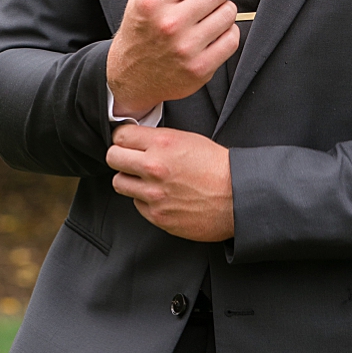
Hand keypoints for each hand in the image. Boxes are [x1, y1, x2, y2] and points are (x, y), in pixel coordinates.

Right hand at [107, 0, 238, 116]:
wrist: (131, 76)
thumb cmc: (139, 28)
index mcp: (152, 1)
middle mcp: (169, 24)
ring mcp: (186, 48)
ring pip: (229, 13)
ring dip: (223, 12)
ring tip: (208, 17)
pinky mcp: (200, 68)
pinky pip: (232, 39)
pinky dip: (227, 34)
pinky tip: (212, 34)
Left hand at [107, 124, 233, 241]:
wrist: (239, 197)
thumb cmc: (218, 167)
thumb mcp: (187, 139)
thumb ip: (157, 140)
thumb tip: (135, 140)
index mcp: (162, 144)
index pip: (120, 136)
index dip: (122, 138)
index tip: (126, 142)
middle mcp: (154, 168)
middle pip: (112, 158)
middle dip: (119, 157)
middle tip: (129, 159)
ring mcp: (154, 195)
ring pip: (119, 182)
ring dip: (129, 180)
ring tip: (145, 179)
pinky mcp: (158, 216)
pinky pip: (136, 205)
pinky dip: (144, 200)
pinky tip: (161, 196)